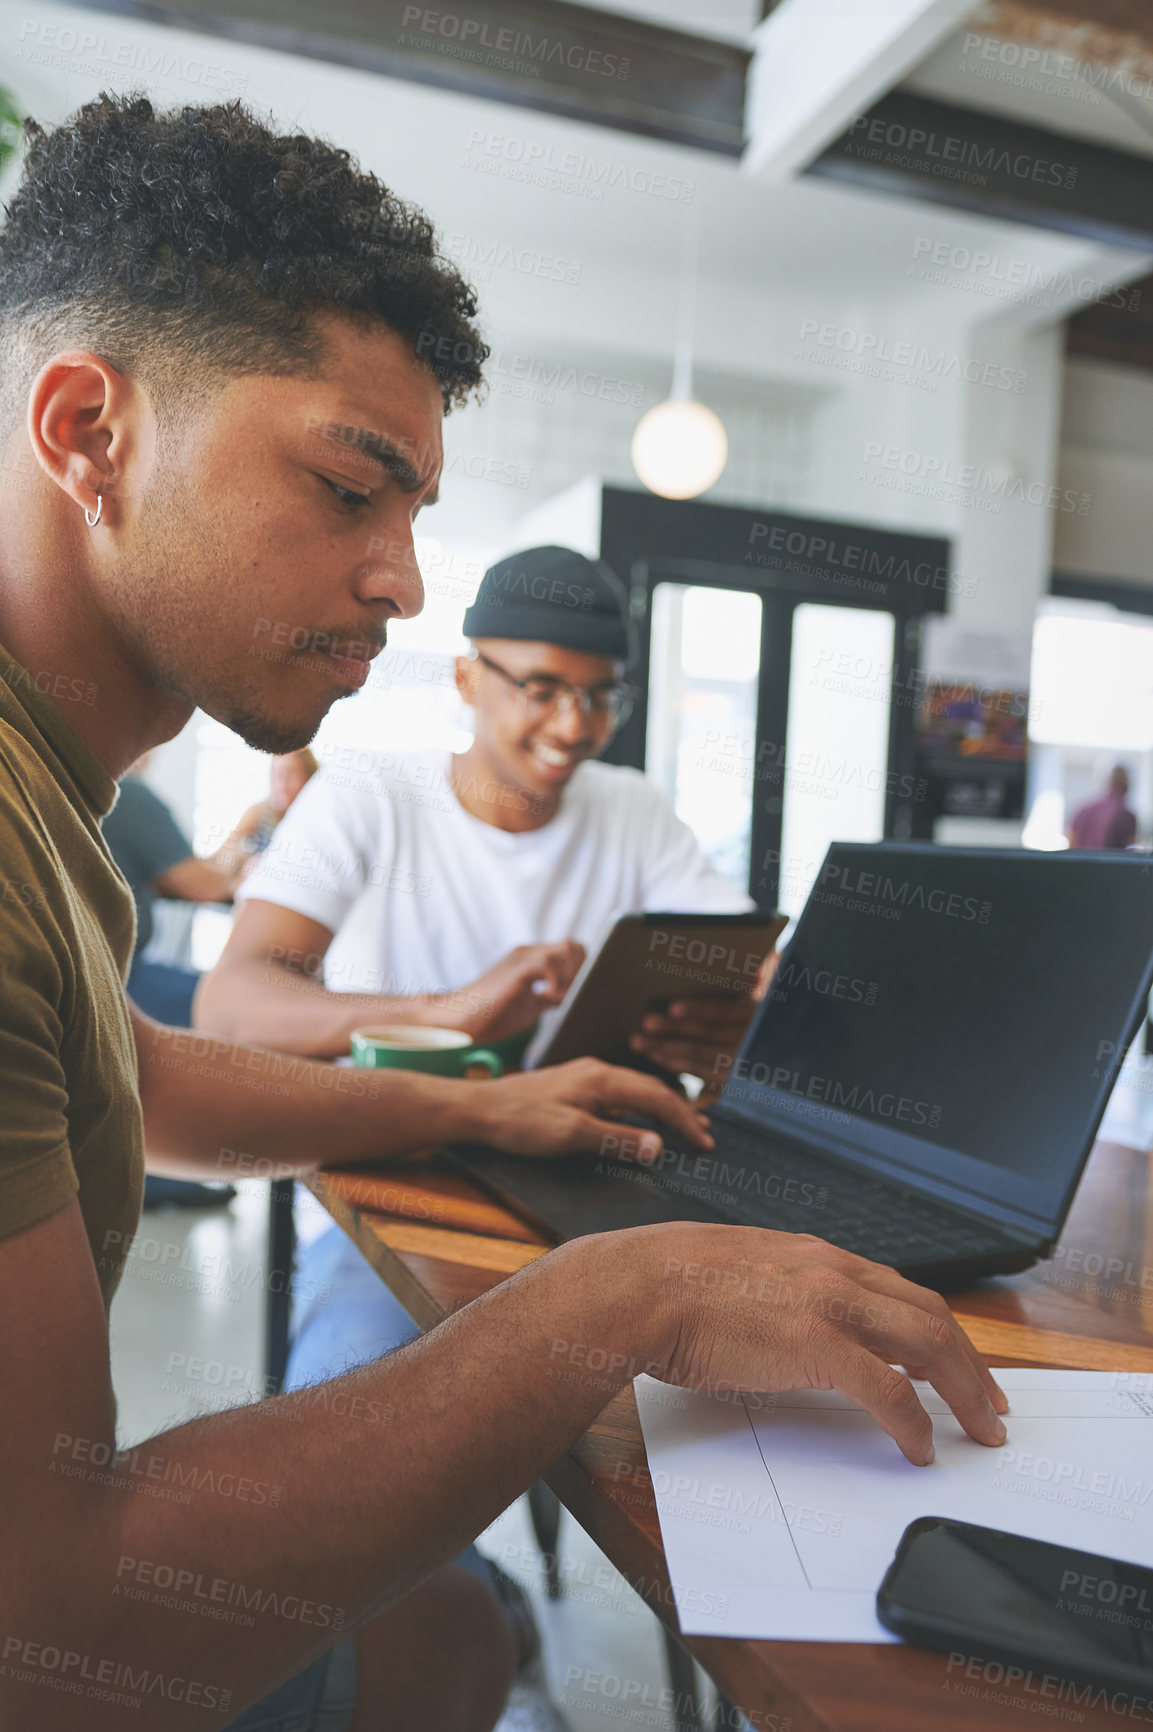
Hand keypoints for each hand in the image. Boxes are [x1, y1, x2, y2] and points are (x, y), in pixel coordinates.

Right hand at [456, 942, 584, 1043]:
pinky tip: (551, 998)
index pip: (570, 951)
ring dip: (573, 975)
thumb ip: (550, 997)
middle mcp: (530, 952)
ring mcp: (523, 958)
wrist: (460, 1019)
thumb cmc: (492, 1014)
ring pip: (567, 949)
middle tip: (575, 994)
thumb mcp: (530, 1005)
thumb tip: (571, 997)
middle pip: (574, 945)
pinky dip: (558, 982)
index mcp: (532, 959)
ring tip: (562, 997)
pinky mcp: (518, 969)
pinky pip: (550, 964)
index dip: (582, 969)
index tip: (580, 993)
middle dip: (583, 969)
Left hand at [471, 1058, 713, 1161]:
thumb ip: (616, 1139)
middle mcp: (598, 1071)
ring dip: (661, 1108)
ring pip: (635, 1089)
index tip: (705, 1144)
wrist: (479, 1108)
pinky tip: (638, 1121)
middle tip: (704, 1137)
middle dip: (681, 1112)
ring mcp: (585, 1076)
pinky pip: (618, 1094)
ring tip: (682, 1126)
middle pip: (652, 1088)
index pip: (658, 1097)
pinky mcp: (574, 1085)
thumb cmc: (522, 1122)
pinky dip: (638, 1108)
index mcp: (603, 1079)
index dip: (685, 1121)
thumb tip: (659, 1146)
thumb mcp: (571, 1135)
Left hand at [629, 951, 778, 1085]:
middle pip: (708, 1034)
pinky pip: (701, 1072)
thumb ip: (755, 963)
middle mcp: (755, 1039)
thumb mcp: (771, 970)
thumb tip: (732, 957)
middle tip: (646, 1022)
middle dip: (674, 1030)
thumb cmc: (771, 985)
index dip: (700, 1009)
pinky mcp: (735, 1077)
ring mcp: (745, 1062)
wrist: (790, 1025)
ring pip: (700, 1056)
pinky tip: (655, 1054)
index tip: (672, 1007)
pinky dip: (677, 1063)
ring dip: (667, 1049)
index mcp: (763, 1010)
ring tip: (638, 1040)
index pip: (727, 1011)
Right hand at [639, 1225, 1007, 1465]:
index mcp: (814, 1255)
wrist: (637, 1288)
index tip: (957, 1361)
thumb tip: (786, 1326)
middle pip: (930, 1314)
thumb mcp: (738, 1272)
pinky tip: (920, 1448)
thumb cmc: (669, 1285)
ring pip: (926, 1344)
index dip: (938, 1329)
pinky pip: (888, 1390)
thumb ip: (776, 1292)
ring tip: (980, 1429)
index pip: (899, 1290)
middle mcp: (832, 1271)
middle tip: (991, 1402)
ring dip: (963, 1391)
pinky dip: (913, 1422)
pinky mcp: (815, 1344)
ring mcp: (828, 1305)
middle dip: (971, 1363)